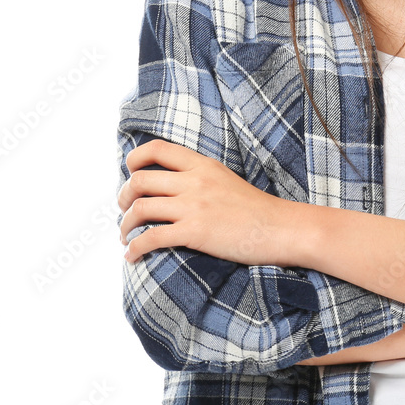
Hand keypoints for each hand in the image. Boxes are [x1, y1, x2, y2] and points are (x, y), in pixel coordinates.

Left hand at [117, 139, 294, 266]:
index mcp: (202, 164)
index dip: (134, 160)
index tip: (130, 174)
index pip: (156, 149)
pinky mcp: (195, 232)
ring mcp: (194, 205)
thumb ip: (199, 177)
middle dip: (123, 197)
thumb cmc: (255, 209)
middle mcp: (194, 181)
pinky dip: (135, 248)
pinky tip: (133, 256)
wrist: (281, 228)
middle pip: (140, 180)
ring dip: (125, 226)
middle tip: (124, 211)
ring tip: (126, 237)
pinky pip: (151, 238)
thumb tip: (170, 186)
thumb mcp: (225, 179)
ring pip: (140, 208)